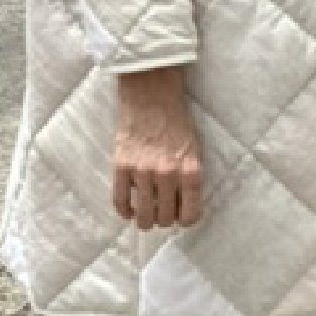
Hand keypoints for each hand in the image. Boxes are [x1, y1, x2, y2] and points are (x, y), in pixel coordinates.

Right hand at [113, 67, 203, 230]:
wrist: (152, 96)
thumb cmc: (176, 122)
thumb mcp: (194, 151)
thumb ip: (190, 179)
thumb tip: (182, 207)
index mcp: (190, 171)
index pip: (190, 215)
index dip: (185, 220)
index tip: (180, 216)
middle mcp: (167, 174)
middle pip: (165, 218)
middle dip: (164, 220)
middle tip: (162, 212)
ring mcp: (142, 171)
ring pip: (144, 216)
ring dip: (145, 220)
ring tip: (146, 215)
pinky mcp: (122, 166)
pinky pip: (120, 201)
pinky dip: (125, 211)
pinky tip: (129, 210)